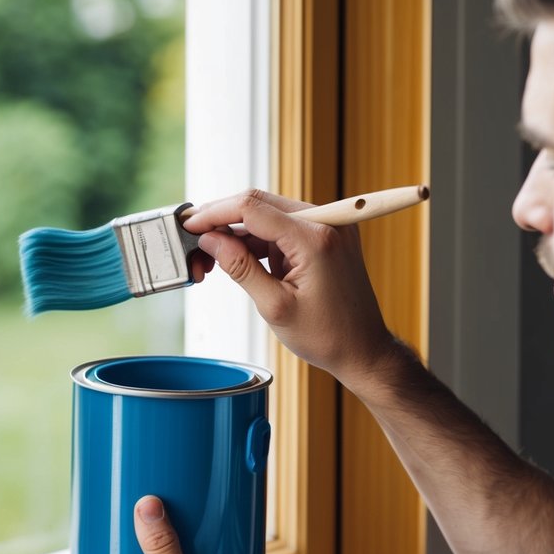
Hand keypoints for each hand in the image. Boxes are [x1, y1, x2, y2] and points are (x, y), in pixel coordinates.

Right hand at [184, 190, 394, 384]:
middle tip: (193, 244)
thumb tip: (210, 240)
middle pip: (258, 204)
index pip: (252, 207)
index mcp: (315, 238)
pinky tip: (236, 259)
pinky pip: (281, 228)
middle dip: (222, 221)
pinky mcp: (324, 236)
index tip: (189, 225)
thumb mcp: (275, 307)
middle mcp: (326, 222)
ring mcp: (327, 226)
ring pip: (267, 215)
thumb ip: (240, 268)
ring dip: (237, 233)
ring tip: (211, 260)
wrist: (364, 349)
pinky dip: (256, 241)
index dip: (214, 213)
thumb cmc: (327, 335)